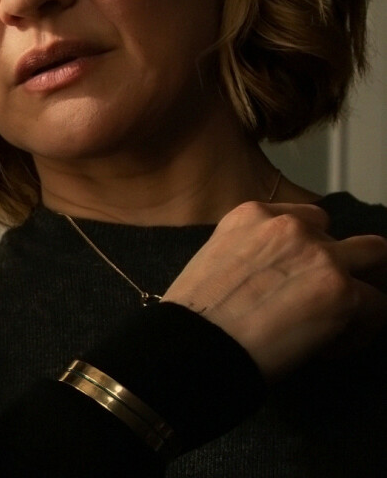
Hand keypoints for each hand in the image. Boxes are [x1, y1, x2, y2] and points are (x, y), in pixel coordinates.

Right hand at [162, 202, 386, 378]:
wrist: (194, 345)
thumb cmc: (194, 316)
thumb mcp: (216, 258)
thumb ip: (252, 252)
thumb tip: (279, 278)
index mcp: (252, 214)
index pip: (304, 220)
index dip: (306, 251)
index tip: (295, 280)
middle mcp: (289, 225)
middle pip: (339, 233)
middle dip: (339, 261)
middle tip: (326, 295)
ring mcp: (320, 254)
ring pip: (375, 255)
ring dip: (360, 285)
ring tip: (340, 319)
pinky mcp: (341, 289)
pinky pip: (377, 307)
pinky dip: (358, 330)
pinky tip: (328, 348)